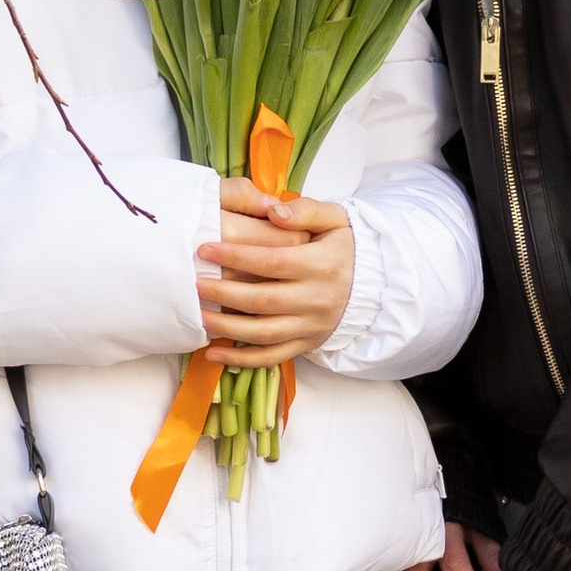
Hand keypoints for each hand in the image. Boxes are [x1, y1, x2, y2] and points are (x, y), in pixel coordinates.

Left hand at [194, 175, 354, 368]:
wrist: (376, 285)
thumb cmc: (344, 246)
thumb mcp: (336, 219)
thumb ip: (305, 210)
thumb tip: (273, 212)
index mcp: (322, 265)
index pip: (272, 262)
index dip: (236, 256)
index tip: (205, 249)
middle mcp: (318, 299)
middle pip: (263, 301)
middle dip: (224, 293)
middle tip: (194, 284)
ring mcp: (312, 327)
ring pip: (264, 333)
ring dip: (226, 328)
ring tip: (198, 315)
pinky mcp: (306, 345)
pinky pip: (272, 358)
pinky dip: (241, 360)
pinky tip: (213, 353)